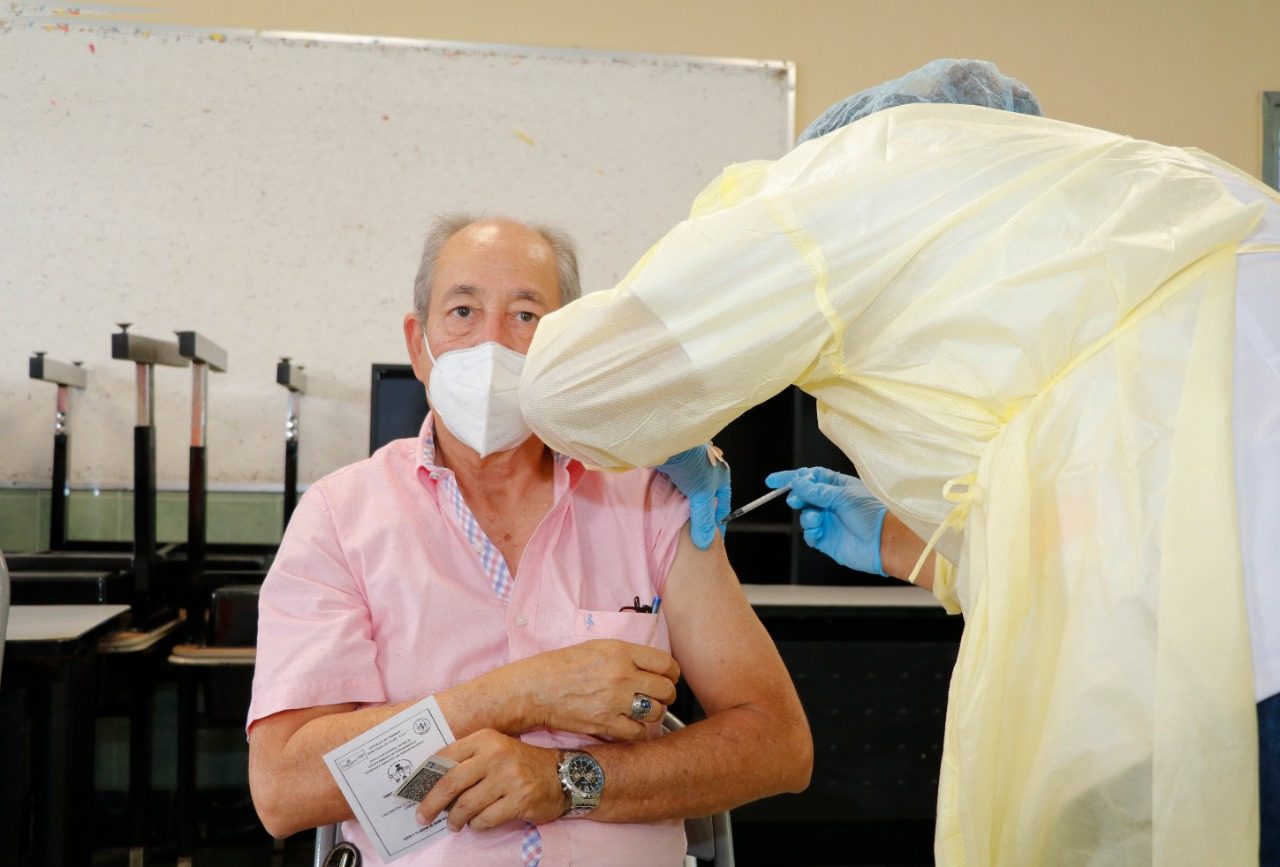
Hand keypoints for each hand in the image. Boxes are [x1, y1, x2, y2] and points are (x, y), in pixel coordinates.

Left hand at [415, 730, 563, 830]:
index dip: (425, 777)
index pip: (446, 757)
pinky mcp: (519, 800)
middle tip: (422, 817)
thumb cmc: (521, 764)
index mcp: (486, 739)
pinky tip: (477, 823)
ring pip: (466, 805)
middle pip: (451, 782)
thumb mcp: (495, 750)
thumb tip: (432, 783)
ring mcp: (509, 778)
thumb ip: (468, 760)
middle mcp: (496, 755)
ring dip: (455, 819)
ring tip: (453, 824)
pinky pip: (485, 820)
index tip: (412, 791)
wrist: (563, 775)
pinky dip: (476, 826)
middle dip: (431, 803)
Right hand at [509, 639, 678, 740]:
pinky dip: (638, 730)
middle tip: (656, 696)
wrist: (536, 688)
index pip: (666, 664)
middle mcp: (622, 676)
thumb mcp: (598, 647)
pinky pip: (638, 732)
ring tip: (643, 711)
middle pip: (666, 690)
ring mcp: (615, 701)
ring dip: (653, 713)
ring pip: (656, 712)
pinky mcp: (606, 724)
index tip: (667, 678)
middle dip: (666, 694)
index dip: (671, 673)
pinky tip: (629, 724)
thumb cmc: (563, 666)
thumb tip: (653, 667)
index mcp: (621, 652)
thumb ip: (628, 655)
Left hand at [655, 445, 730, 549]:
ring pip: (689, 494)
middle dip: (699, 516)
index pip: (723, 505)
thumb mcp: (701, 495)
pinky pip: (675, 487)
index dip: (718, 523)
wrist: (668, 440)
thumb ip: (704, 520)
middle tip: (693, 533)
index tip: (714, 539)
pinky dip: (672, 498)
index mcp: (721, 475)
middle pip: (705, 500)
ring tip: (678, 522)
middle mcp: (707, 470)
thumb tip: (705, 542)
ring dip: (684, 507)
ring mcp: (690, 468)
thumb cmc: (691, 461)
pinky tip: (666, 507)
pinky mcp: (674, 466)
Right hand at [766, 467, 887, 575]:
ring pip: (805, 515)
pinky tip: (818, 532)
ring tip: (817, 519)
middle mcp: (832, 502)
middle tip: (796, 500)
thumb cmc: (872, 514)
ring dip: (806, 516)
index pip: (810, 477)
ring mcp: (829, 521)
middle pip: (804, 496)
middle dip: (797, 497)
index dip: (791, 478)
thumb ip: (817, 491)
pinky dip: (810, 532)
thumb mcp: (842, 496)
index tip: (772, 481)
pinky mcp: (827, 539)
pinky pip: (809, 534)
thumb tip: (796, 484)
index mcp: (838, 486)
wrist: (885, 543)